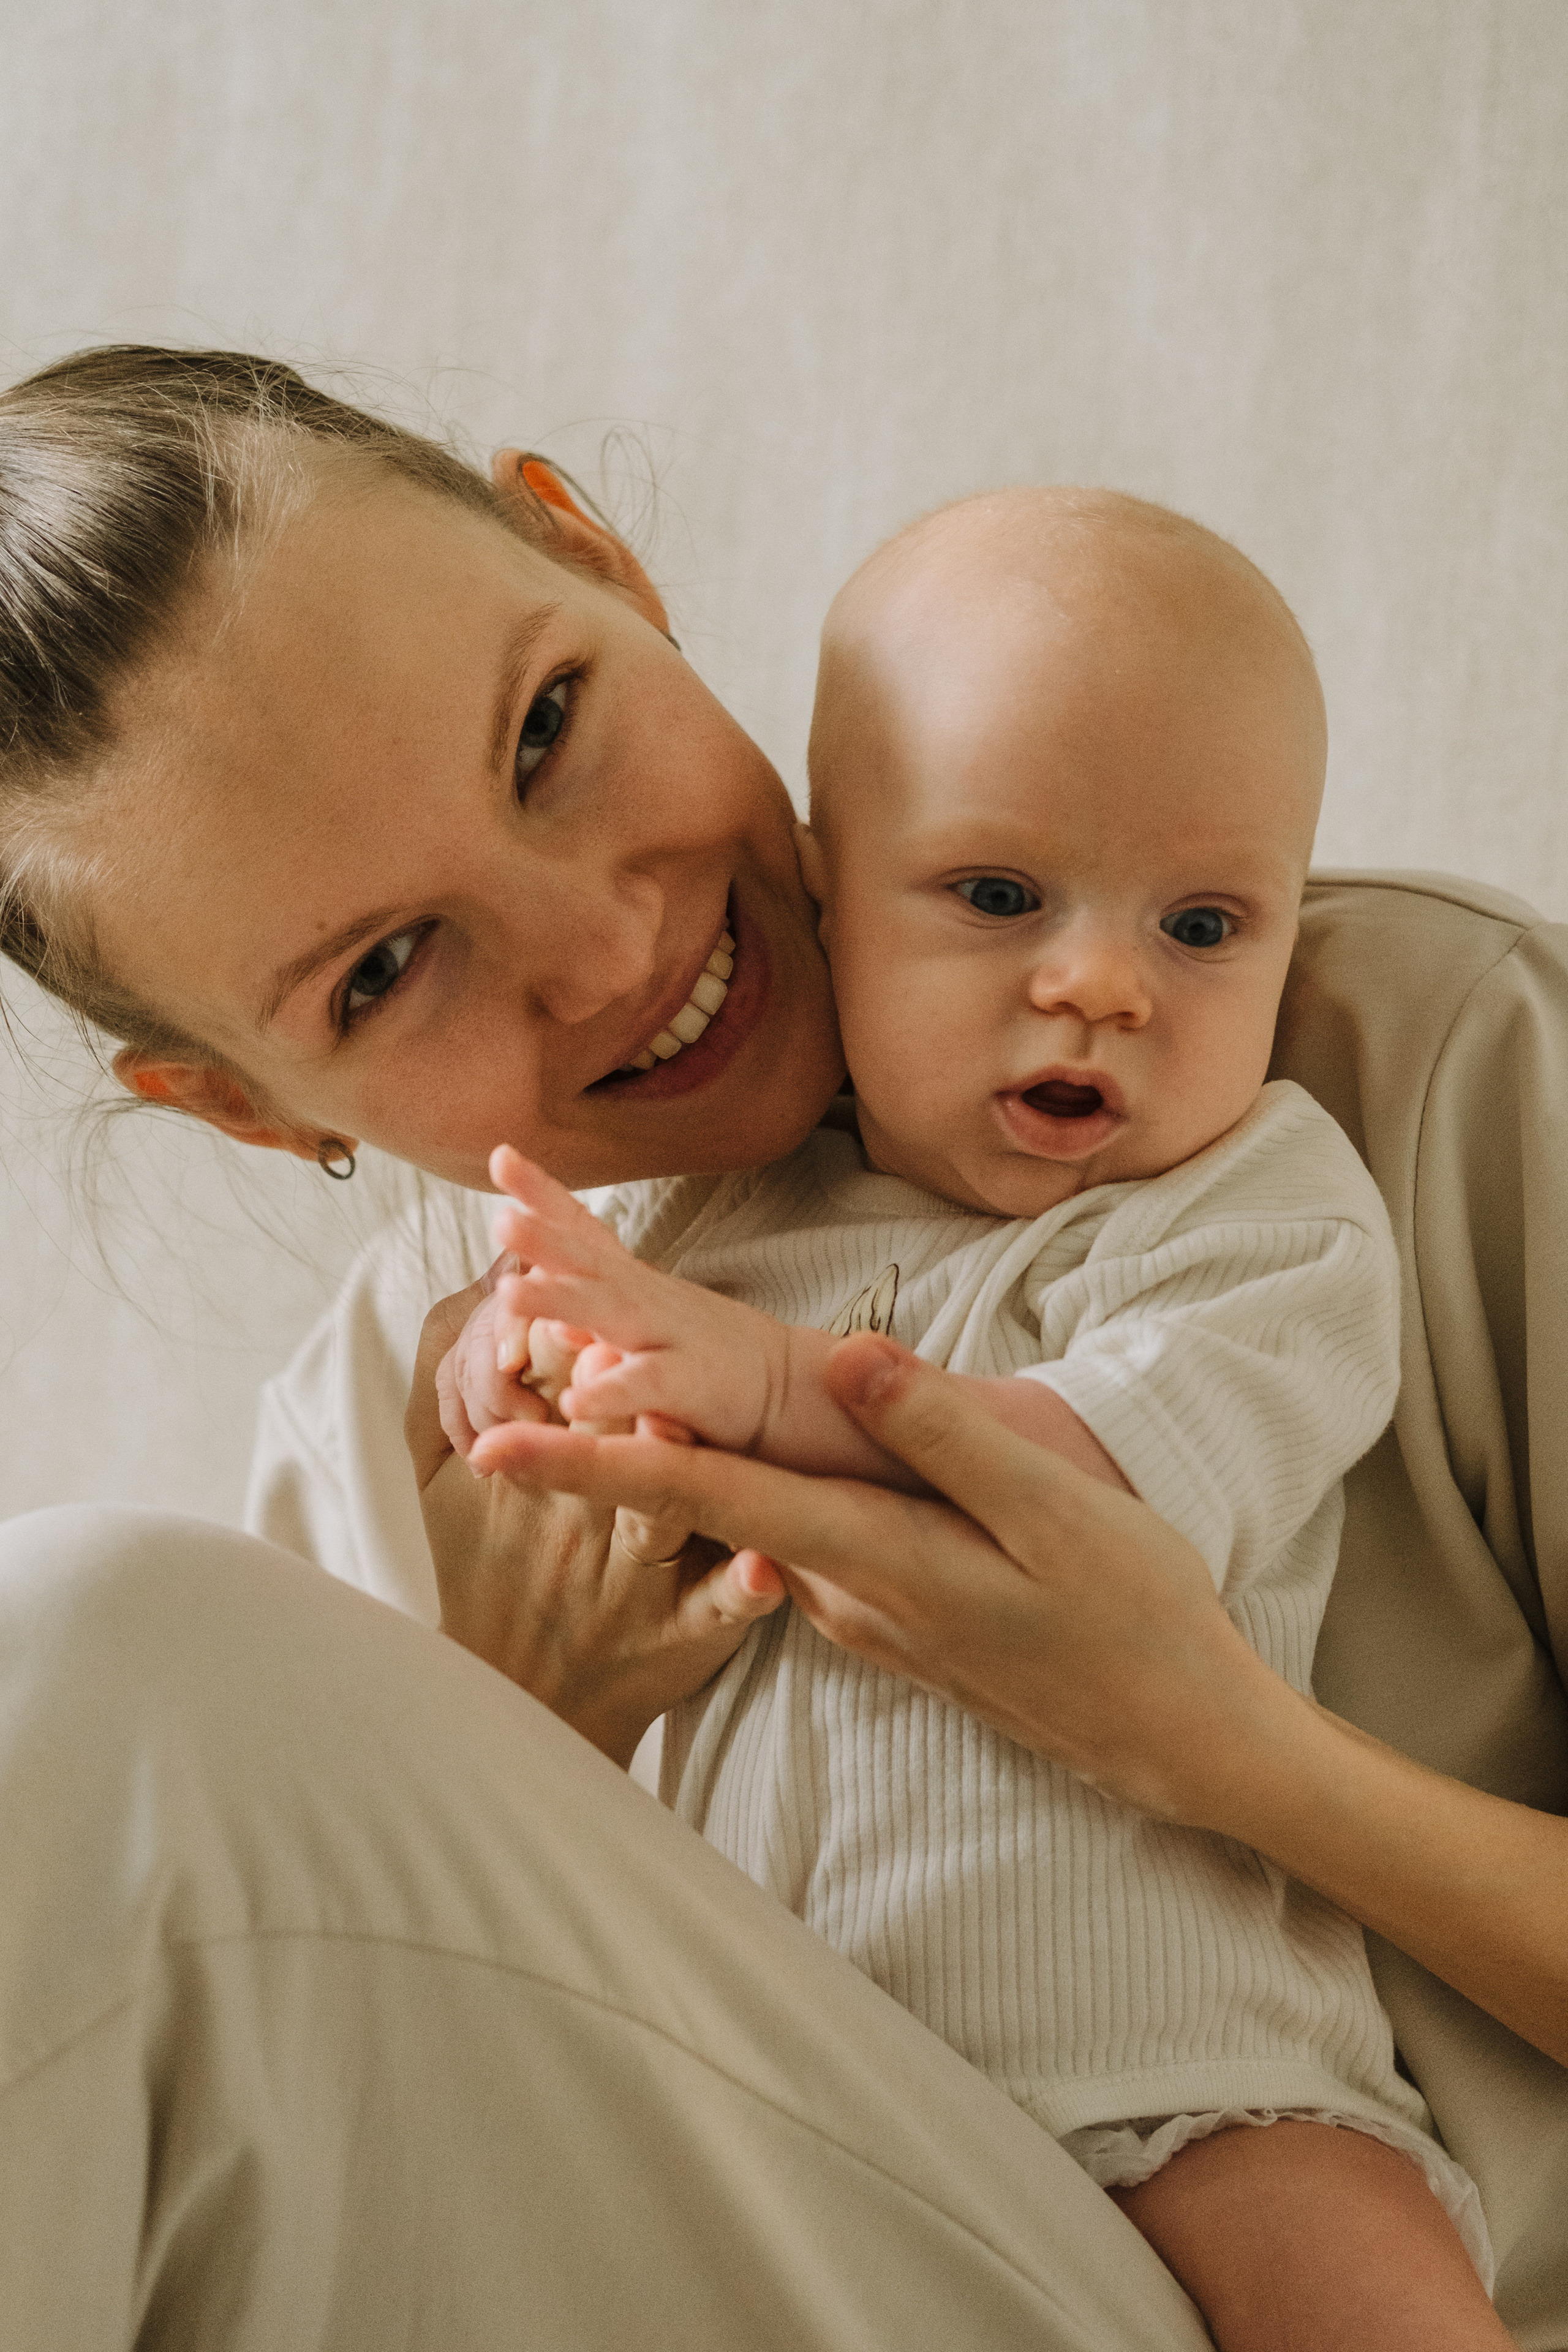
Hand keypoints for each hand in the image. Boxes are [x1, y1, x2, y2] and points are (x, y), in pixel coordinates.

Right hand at [409, 1272, 784, 1765]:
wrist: (516, 1704)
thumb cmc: (482, 1572)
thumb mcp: (441, 1485)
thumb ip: (450, 1381)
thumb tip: (483, 1282)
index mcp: (534, 1470)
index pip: (539, 1386)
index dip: (543, 1341)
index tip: (542, 1297)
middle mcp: (588, 1515)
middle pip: (598, 1439)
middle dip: (600, 1393)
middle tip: (600, 1343)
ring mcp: (639, 1576)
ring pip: (656, 1517)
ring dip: (664, 1472)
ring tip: (670, 1429)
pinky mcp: (686, 1634)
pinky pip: (717, 1610)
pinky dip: (740, 1593)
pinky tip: (763, 1573)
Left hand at [471, 1330, 1276, 1823]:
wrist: (1176, 1731)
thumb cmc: (1129, 1614)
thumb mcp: (1051, 1510)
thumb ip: (942, 1434)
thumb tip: (845, 1359)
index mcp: (872, 1556)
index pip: (705, 1501)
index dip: (596, 1468)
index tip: (496, 1442)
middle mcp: (841, 1590)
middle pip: (697, 1506)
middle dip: (592, 1446)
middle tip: (501, 1377)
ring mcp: (859, 1609)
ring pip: (739, 1523)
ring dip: (657, 1464)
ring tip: (578, 1385)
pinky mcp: (885, 1610)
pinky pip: (787, 1542)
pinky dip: (731, 1493)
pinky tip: (710, 1451)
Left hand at [487, 1144, 782, 1451]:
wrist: (789, 1387)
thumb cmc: (703, 1354)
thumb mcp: (645, 1316)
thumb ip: (591, 1301)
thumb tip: (530, 1294)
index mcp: (631, 1281)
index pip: (584, 1229)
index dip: (543, 1192)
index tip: (501, 1155)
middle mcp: (648, 1298)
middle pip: (590, 1260)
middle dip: (544, 1236)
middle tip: (500, 1218)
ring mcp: (672, 1337)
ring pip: (611, 1312)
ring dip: (560, 1299)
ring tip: (510, 1294)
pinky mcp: (693, 1385)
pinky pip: (649, 1385)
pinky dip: (613, 1390)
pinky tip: (575, 1399)